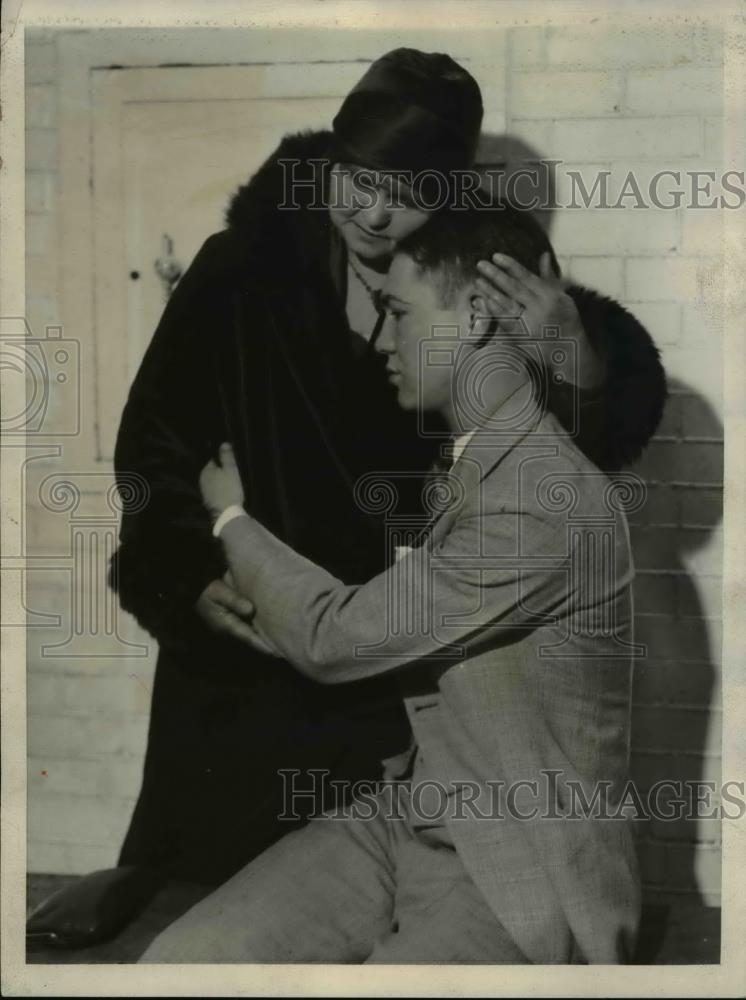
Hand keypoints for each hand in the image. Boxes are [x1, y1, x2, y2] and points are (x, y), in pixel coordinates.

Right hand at [195, 573, 280, 655]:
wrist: (196, 588)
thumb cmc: (208, 589)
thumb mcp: (219, 592)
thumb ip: (234, 600)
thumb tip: (250, 610)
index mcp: (226, 624)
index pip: (247, 637)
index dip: (262, 645)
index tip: (276, 652)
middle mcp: (229, 628)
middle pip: (251, 639)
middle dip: (266, 645)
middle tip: (284, 652)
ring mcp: (229, 626)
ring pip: (250, 635)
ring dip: (263, 639)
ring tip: (280, 644)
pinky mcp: (231, 621)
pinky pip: (248, 628)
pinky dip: (258, 631)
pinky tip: (270, 631)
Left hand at [200, 442, 243, 518]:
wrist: (226, 513)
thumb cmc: (229, 488)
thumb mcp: (231, 470)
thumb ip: (226, 456)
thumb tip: (223, 443)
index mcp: (206, 470)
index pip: (212, 460)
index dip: (221, 460)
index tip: (229, 462)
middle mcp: (201, 480)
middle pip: (211, 472)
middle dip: (219, 471)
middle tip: (231, 472)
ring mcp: (204, 492)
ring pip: (212, 482)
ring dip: (218, 481)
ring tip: (229, 482)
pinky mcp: (208, 502)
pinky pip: (214, 492)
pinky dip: (219, 490)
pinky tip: (226, 492)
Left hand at [474, 252, 602, 388]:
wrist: (569, 350)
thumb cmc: (566, 320)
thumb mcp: (562, 296)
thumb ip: (549, 277)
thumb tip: (544, 255)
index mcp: (550, 296)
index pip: (526, 277)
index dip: (510, 266)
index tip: (496, 256)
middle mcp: (539, 308)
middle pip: (513, 288)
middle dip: (496, 275)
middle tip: (480, 264)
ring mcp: (529, 323)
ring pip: (506, 304)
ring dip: (490, 292)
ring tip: (478, 281)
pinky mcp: (521, 336)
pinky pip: (505, 321)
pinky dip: (494, 311)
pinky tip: (485, 301)